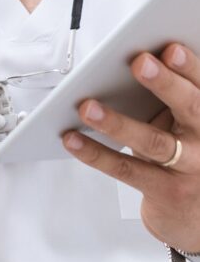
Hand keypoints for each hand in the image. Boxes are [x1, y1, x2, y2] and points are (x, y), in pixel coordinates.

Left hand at [63, 42, 199, 249]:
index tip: (170, 48)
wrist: (195, 214)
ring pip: (154, 142)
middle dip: (164, 83)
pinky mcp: (166, 192)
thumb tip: (130, 62)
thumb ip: (167, 96)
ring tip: (87, 106)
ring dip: (117, 122)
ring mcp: (188, 168)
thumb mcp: (183, 122)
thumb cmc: (184, 153)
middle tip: (139, 62)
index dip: (189, 66)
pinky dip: (96, 153)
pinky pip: (127, 169)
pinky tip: (72, 139)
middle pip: (189, 108)